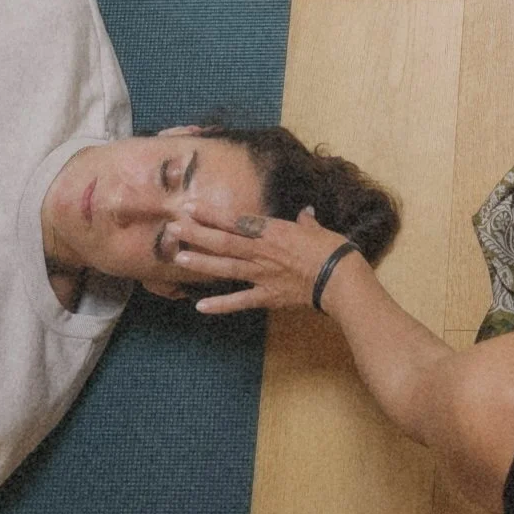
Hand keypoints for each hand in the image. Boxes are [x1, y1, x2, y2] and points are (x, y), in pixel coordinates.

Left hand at [173, 203, 353, 315]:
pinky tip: (200, 306)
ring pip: (226, 268)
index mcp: (273, 232)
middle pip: (224, 242)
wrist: (341, 280)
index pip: (236, 220)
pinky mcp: (267, 296)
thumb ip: (306, 223)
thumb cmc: (333, 249)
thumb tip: (305, 215)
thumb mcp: (319, 230)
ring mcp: (262, 275)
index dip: (212, 214)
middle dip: (197, 235)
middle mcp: (262, 251)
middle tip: (173, 230)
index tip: (190, 207)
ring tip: (178, 258)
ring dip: (202, 263)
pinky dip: (220, 304)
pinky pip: (240, 301)